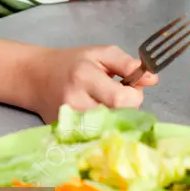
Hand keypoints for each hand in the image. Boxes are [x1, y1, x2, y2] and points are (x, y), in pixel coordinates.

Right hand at [24, 45, 158, 123]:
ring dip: (115, 118)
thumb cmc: (72, 62)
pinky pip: (95, 136)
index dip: (134, 95)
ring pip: (109, 130)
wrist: (37, 77)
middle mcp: (75, 102)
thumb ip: (128, 64)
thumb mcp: (101, 53)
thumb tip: (153, 79)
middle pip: (117, 118)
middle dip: (126, 108)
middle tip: (117, 95)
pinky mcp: (65, 134)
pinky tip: (96, 115)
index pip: (122, 100)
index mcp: (85, 77)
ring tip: (105, 104)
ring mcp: (68, 122)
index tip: (130, 87)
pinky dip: (102, 128)